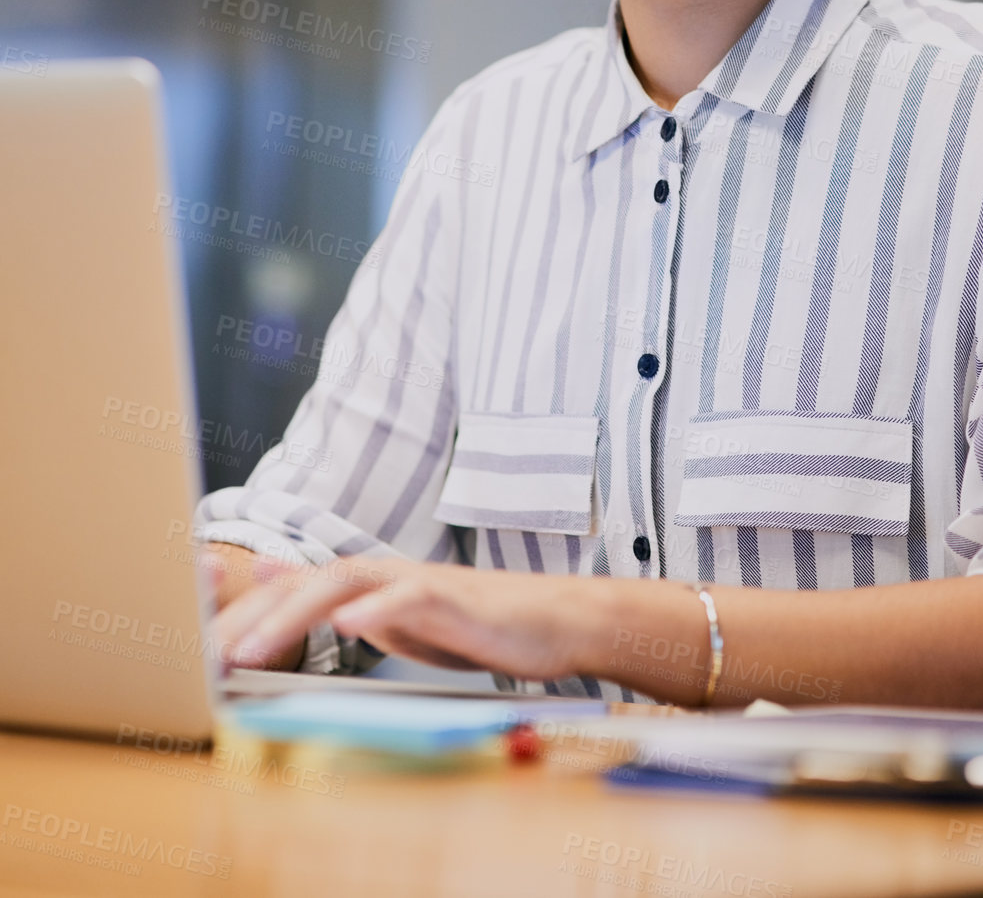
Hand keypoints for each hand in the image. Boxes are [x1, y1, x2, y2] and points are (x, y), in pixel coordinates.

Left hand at [211, 553, 608, 680]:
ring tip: (255, 647)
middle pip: (306, 583)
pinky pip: (413, 597)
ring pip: (347, 583)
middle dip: (251, 617)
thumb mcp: (388, 613)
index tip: (193, 645)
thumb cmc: (468, 621)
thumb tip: (270, 568)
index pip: (292, 591)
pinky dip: (380, 609)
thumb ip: (331, 593)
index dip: (241, 612)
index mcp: (365, 583)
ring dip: (296, 612)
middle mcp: (384, 573)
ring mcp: (418, 581)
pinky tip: (350, 624)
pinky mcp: (455, 599)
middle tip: (206, 655)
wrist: (547, 621)